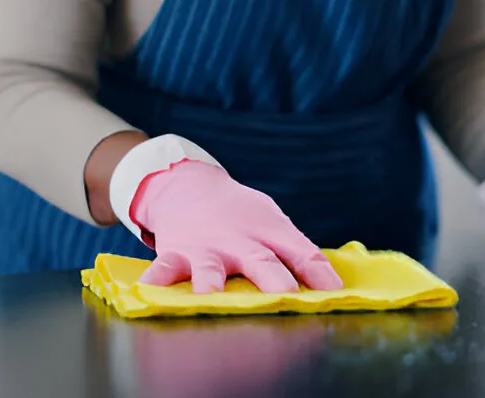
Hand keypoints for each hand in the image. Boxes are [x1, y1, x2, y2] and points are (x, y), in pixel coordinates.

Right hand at [130, 159, 344, 293]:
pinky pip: (165, 267)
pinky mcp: (176, 252)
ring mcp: (206, 248)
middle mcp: (240, 242)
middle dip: (273, 281)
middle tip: (284, 297)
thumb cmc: (239, 215)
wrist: (188, 187)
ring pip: (210, 268)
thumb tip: (331, 285)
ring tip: (211, 295)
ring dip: (211, 282)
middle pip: (261, 261)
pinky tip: (151, 289)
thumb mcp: (271, 223)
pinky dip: (157, 278)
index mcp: (270, 232)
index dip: (318, 273)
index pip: (301, 252)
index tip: (333, 294)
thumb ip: (297, 252)